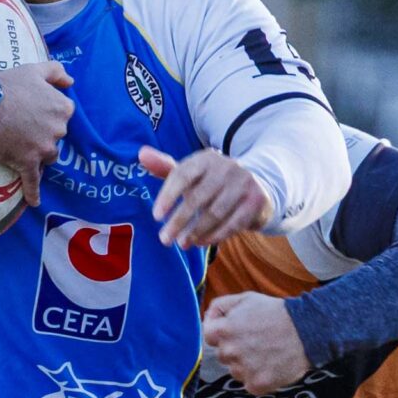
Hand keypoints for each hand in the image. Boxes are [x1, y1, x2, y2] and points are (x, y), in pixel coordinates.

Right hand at [0, 61, 72, 205]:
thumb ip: (57, 72)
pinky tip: (35, 202)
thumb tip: (71, 82)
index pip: (63, 114)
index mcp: (63, 108)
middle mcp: (58, 130)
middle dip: (43, 133)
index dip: (48, 113)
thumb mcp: (35, 69)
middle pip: (56, 137)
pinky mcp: (27, 163)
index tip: (34, 111)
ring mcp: (43, 149)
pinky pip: (33, 182)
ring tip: (20, 145)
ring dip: (38, 154)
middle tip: (23, 125)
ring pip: (48, 156)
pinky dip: (33, 193)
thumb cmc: (7, 85)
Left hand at [141, 147, 272, 247]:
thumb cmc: (211, 182)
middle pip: (197, 197)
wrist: (255, 187)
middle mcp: (226, 166)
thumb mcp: (190, 173)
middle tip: (164, 240)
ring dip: (195, 231)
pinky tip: (201, 242)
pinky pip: (232, 223)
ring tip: (182, 243)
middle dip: (178, 221)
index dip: (168, 196)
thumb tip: (141, 153)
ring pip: (215, 213)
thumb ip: (165, 167)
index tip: (155, 217)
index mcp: (205, 158)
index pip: (183, 174)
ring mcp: (244, 182)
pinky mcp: (256, 200)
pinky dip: (214, 236)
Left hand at [202, 291, 311, 391]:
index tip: (234, 333)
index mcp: (224, 330)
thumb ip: (221, 305)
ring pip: (236, 371)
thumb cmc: (277, 312)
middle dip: (235, 349)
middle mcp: (230, 352)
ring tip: (267, 353)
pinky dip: (259, 378)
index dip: (221, 334)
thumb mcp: (247, 298)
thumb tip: (207, 316)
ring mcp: (243, 370)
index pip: (209, 337)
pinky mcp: (257, 385)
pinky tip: (271, 365)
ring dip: (247, 365)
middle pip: (223, 355)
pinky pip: (250, 384)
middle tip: (256, 342)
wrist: (307, 330)